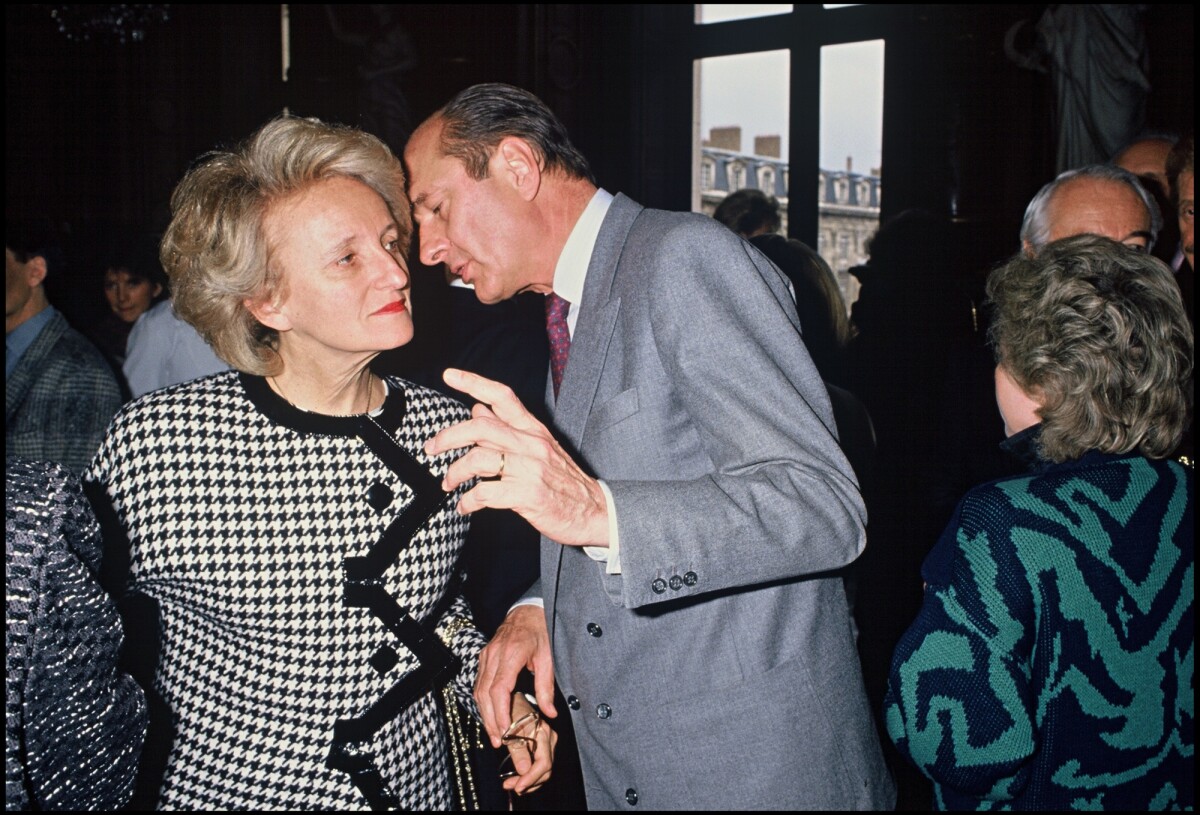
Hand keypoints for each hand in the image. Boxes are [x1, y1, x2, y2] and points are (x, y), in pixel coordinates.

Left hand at [425, 368, 608, 546]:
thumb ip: (510, 428)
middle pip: (480, 427)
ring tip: (449, 483)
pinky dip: (468, 501)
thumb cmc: (565, 481)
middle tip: (431, 448)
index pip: (502, 396)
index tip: (450, 375)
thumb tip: (477, 410)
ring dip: (454, 472)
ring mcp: (530, 469)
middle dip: (448, 436)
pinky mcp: (528, 495)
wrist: (596, 511)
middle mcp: (531, 444)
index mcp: (533, 429)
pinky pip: (485, 493)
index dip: (474, 382)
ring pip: (478, 459)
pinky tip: (465, 506)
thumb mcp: (541, 447)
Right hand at [476, 604, 556, 746]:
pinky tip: (490, 715)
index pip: (499, 688)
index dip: (499, 712)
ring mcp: (486, 655)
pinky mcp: (483, 657)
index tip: (505, 730)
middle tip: (499, 740)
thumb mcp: (548, 657)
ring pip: (478, 690)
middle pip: (484, 693)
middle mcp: (494, 654)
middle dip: (490, 720)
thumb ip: (546, 687)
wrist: (527, 610)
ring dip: (484, 714)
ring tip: (495, 734)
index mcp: (511, 653)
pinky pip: (479, 683)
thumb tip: (550, 714)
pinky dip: (483, 702)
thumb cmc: (540, 631)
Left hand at [501, 691, 557, 796]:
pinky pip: (541, 766)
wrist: (514, 701)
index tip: (517, 786)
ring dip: (529, 782)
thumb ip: (517, 750)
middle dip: (528, 782)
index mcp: (544, 734)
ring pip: (544, 771)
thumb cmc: (511, 712)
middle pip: (546, 770)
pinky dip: (530, 776)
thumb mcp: (510, 730)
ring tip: (511, 785)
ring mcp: (549, 744)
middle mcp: (550, 739)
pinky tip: (518, 780)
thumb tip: (524, 770)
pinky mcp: (544, 747)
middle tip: (510, 786)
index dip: (531, 778)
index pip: (543, 763)